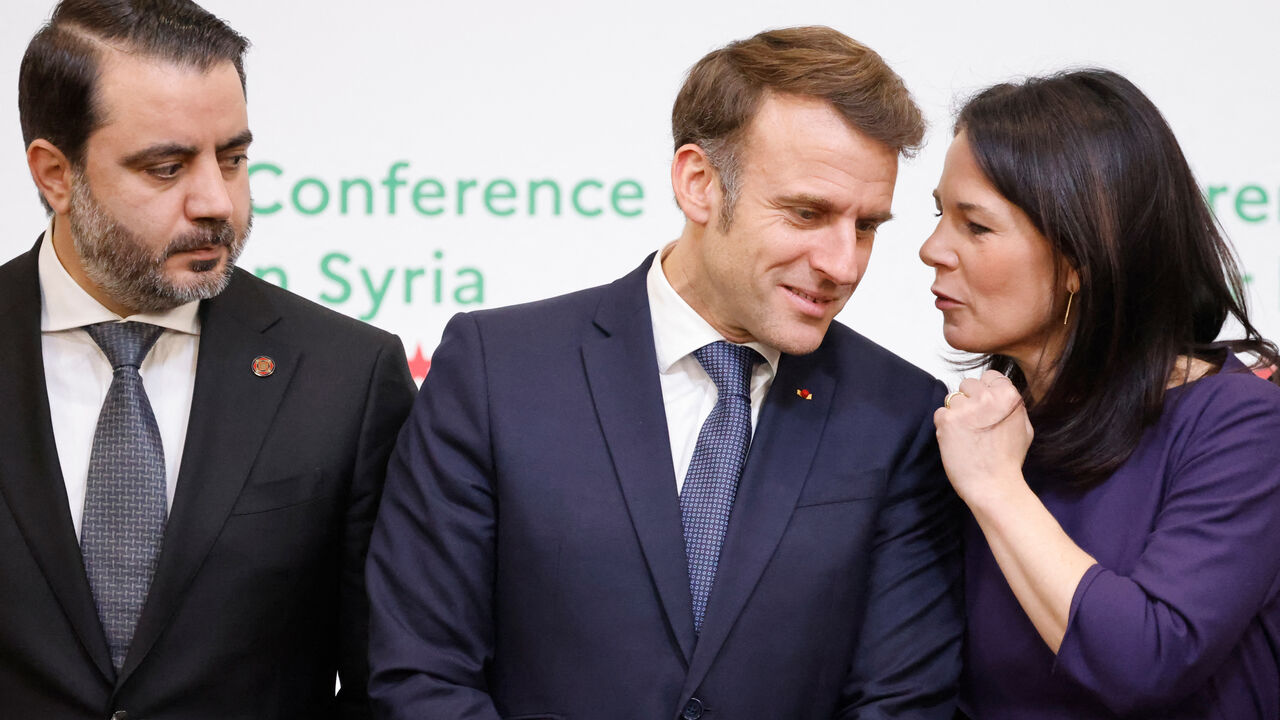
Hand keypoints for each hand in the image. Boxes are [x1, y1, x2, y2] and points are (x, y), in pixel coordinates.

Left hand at [934, 369, 1033, 505]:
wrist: (993, 486)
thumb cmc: (1008, 460)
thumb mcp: (1024, 426)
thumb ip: (1013, 404)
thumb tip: (1001, 391)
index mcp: (1009, 395)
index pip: (990, 375)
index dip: (987, 390)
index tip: (986, 406)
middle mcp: (987, 397)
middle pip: (969, 383)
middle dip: (970, 399)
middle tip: (975, 423)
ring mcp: (965, 408)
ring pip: (953, 398)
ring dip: (957, 412)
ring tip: (967, 434)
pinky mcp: (947, 420)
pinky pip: (941, 412)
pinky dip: (945, 425)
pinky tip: (957, 440)